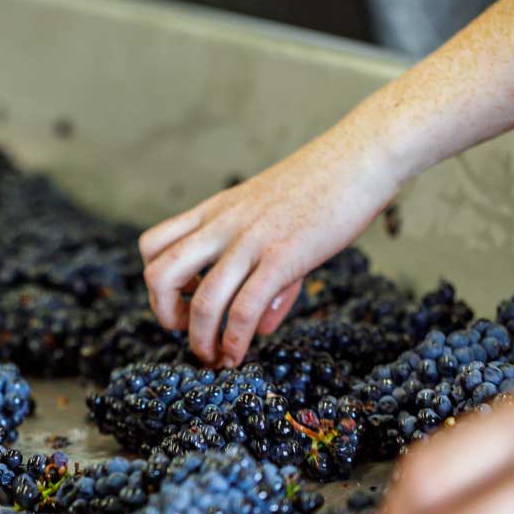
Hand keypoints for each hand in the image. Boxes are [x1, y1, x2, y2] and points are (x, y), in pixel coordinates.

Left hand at [139, 130, 398, 366]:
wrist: (361, 156)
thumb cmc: (322, 188)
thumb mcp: (273, 219)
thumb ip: (263, 272)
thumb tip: (260, 327)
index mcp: (214, 212)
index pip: (152, 246)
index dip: (157, 282)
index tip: (184, 300)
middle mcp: (223, 226)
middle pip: (159, 274)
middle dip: (164, 314)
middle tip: (186, 331)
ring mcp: (251, 241)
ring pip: (202, 301)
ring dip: (200, 340)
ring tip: (213, 357)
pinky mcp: (284, 257)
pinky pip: (244, 309)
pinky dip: (235, 340)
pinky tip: (240, 353)